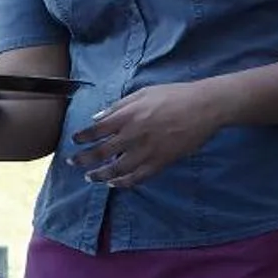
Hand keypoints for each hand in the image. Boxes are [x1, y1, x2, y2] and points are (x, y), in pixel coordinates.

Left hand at [67, 80, 227, 188]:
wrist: (205, 107)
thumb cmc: (174, 95)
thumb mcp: (143, 93)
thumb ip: (118, 106)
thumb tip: (97, 118)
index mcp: (128, 116)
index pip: (97, 130)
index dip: (82, 137)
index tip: (74, 141)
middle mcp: (134, 135)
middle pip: (102, 152)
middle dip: (83, 160)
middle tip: (72, 163)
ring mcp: (148, 151)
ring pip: (117, 169)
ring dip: (100, 175)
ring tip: (90, 178)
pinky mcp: (162, 162)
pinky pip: (138, 177)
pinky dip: (124, 183)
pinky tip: (114, 184)